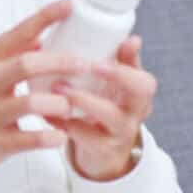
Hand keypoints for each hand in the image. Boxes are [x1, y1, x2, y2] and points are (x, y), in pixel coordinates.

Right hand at [0, 0, 89, 192]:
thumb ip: (4, 56)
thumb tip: (37, 40)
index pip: (17, 33)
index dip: (45, 17)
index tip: (69, 4)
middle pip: (27, 64)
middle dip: (61, 62)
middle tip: (86, 63)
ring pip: (30, 102)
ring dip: (58, 103)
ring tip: (70, 105)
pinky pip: (29, 138)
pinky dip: (49, 137)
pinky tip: (60, 136)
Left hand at [43, 34, 155, 181]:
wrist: (105, 154)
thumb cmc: (109, 110)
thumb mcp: (118, 88)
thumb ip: (123, 62)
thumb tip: (133, 38)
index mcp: (139, 95)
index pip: (146, 79)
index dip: (127, 67)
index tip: (103, 56)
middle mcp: (135, 113)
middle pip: (140, 92)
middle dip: (116, 75)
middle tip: (88, 65)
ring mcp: (120, 132)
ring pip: (110, 116)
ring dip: (84, 98)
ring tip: (59, 86)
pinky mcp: (102, 149)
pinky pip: (84, 136)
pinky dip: (64, 122)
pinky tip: (47, 112)